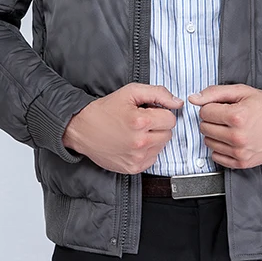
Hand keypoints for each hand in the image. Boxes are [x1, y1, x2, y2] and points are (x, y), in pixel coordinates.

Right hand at [62, 83, 183, 173]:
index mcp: (140, 121)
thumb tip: (178, 103)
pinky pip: (153, 159)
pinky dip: (147, 151)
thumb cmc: (106, 109)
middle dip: (159, 125)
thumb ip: (158, 93)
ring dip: (154, 138)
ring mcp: (136, 157)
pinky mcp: (133, 168)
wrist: (83, 128)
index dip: (161, 112)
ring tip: (136, 132)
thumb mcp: (131, 92)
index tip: (150, 111)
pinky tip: (134, 143)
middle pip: (168, 133)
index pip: (171, 118)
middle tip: (142, 121)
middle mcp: (140, 142)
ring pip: (162, 146)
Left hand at [187, 84, 261, 168]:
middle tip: (226, 116)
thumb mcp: (242, 91)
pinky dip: (220, 148)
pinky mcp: (242, 163)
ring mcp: (240, 152)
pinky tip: (231, 140)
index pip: (204, 112)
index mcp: (236, 116)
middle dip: (212, 120)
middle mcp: (237, 137)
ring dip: (215, 134)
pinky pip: (217, 157)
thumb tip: (193, 99)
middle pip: (204, 128)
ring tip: (230, 128)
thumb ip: (215, 92)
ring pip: (208, 143)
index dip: (212, 106)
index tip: (223, 106)